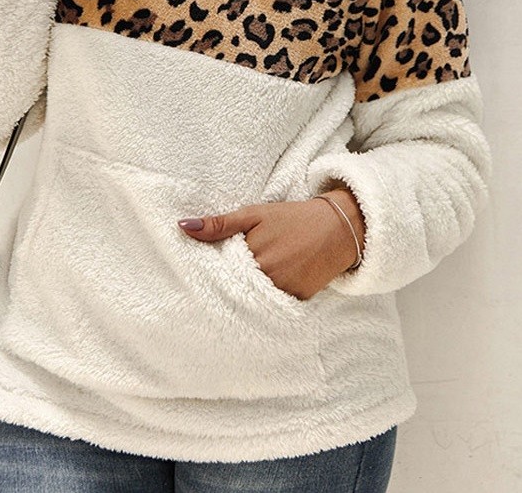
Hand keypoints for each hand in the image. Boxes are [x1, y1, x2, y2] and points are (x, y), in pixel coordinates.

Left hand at [177, 189, 365, 299]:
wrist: (338, 227)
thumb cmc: (292, 218)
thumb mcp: (254, 215)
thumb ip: (219, 224)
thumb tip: (183, 227)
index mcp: (252, 255)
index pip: (220, 272)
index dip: (210, 274)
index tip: (197, 277)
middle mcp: (268, 278)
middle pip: (234, 290)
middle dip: (224, 288)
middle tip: (212, 288)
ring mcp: (284, 292)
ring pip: (251, 302)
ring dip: (242, 298)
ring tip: (233, 294)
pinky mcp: (297, 302)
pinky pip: (272, 307)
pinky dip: (263, 303)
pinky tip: (254, 300)